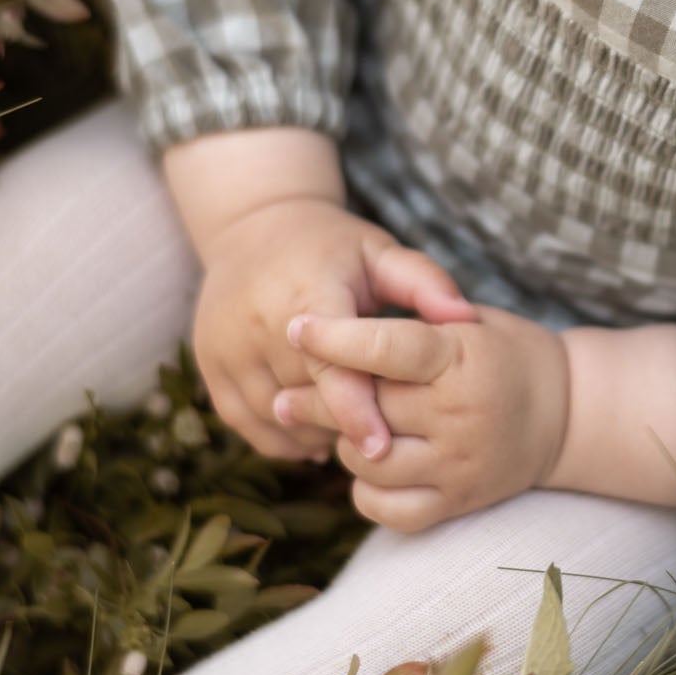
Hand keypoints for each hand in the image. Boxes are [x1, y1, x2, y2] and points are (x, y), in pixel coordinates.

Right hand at [192, 198, 479, 462]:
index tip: (382, 448)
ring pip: (273, 418)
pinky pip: (245, 422)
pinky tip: (313, 436)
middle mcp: (258, 323)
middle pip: (305, 399)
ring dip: (312, 435)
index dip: (357, 412)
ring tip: (350, 438)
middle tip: (382, 442)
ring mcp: (225, 346)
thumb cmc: (333, 247)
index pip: (331, 368)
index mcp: (307, 294)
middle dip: (343, 426)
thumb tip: (468, 320)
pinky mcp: (207, 364)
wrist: (253, 226)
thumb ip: (426, 284)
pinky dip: (280, 438)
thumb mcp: (381, 252)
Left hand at [277, 305, 570, 530]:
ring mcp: (458, 463)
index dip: (336, 338)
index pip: (389, 349)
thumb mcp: (469, 321)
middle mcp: (459, 415)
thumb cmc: (505, 354)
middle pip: (366, 409)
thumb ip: (410, 326)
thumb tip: (332, 333)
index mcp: (462, 359)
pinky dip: (366, 490)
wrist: (566, 413)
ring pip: (367, 463)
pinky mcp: (457, 501)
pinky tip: (366, 467)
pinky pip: (389, 508)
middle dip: (318, 400)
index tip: (296, 327)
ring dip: (343, 445)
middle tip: (285, 394)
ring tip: (339, 428)